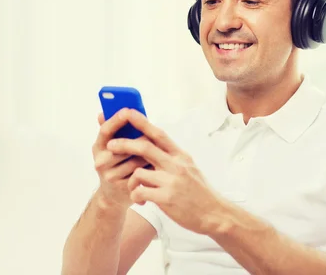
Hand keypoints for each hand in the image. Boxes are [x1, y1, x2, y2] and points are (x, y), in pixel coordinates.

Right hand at [92, 109, 149, 209]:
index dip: (116, 120)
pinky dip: (151, 167)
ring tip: (158, 151)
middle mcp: (100, 162)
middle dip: (140, 139)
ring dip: (149, 154)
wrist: (113, 196)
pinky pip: (142, 172)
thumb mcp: (111, 147)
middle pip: (124, 145)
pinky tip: (157, 166)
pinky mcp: (123, 188)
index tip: (127, 110)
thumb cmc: (117, 163)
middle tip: (153, 134)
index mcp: (98, 147)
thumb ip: (114, 130)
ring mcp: (110, 176)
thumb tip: (103, 112)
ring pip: (136, 159)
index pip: (105, 131)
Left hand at [108, 109, 227, 234]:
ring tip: (135, 190)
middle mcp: (176, 165)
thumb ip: (172, 158)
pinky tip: (142, 201)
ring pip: (139, 172)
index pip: (159, 134)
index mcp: (180, 156)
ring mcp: (171, 181)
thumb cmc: (199, 192)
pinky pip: (140, 192)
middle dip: (124, 144)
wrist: (214, 214)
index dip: (142, 122)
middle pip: (145, 147)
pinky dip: (136, 196)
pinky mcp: (166, 198)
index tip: (128, 112)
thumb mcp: (189, 168)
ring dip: (132, 181)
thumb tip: (153, 145)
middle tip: (110, 145)